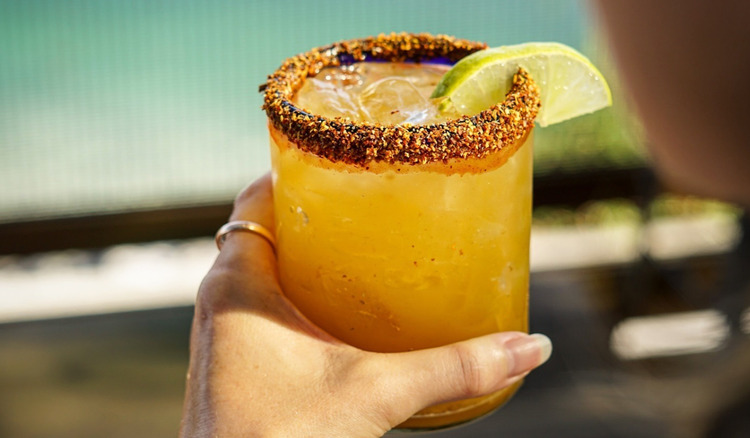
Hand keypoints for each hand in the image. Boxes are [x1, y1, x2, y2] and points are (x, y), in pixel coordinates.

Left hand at [180, 174, 551, 436]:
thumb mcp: (375, 395)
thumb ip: (453, 368)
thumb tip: (529, 349)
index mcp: (236, 284)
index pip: (259, 194)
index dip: (299, 169)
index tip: (349, 160)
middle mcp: (219, 300)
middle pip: (268, 228)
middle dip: (318, 213)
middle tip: (374, 205)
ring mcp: (222, 333)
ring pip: (265, 270)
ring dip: (308, 256)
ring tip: (366, 250)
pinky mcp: (235, 364)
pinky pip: (265, 307)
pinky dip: (299, 295)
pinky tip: (342, 315)